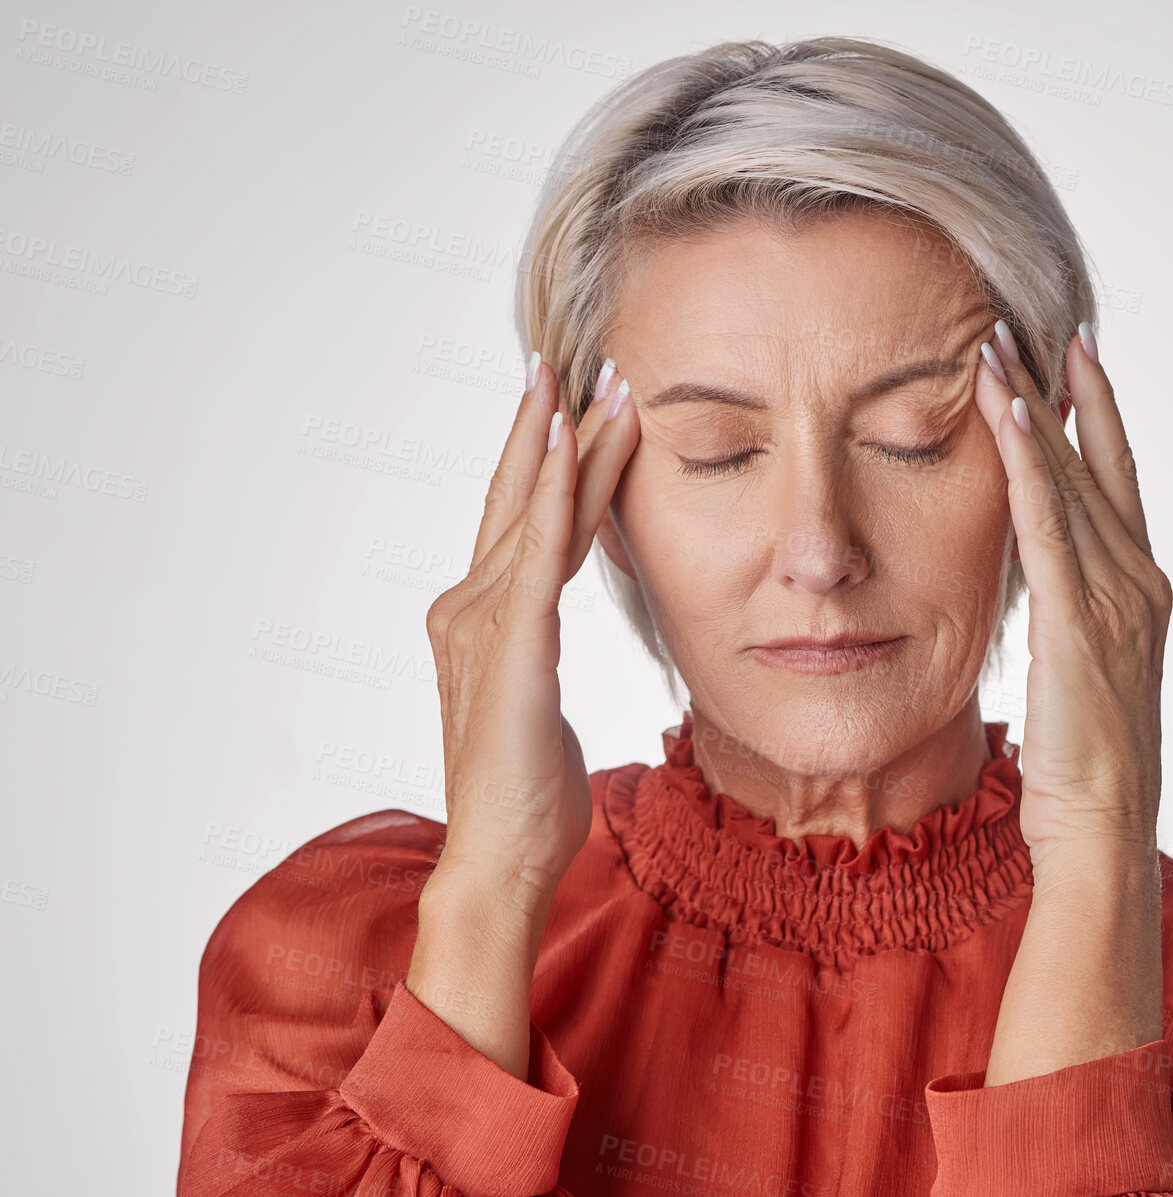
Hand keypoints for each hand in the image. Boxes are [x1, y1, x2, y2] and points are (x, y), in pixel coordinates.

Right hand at [423, 352, 640, 909]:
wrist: (502, 858)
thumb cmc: (527, 797)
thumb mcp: (537, 705)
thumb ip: (535, 657)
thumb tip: (545, 642)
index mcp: (479, 621)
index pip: (524, 523)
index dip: (550, 462)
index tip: (576, 405)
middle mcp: (468, 608)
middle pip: (520, 499)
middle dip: (551, 426)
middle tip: (583, 358)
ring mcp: (482, 622)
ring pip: (536, 512)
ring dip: (570, 442)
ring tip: (600, 379)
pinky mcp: (510, 644)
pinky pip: (537, 553)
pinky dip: (555, 493)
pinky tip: (570, 442)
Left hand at [974, 323, 1172, 869]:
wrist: (1103, 826)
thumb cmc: (1085, 765)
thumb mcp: (1080, 673)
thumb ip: (1068, 616)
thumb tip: (1040, 584)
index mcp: (1141, 591)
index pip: (1117, 482)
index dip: (1097, 416)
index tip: (1078, 357)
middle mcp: (1140, 581)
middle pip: (1096, 465)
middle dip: (1064, 392)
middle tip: (1037, 326)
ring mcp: (1117, 599)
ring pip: (1069, 481)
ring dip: (1031, 410)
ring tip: (999, 348)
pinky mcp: (1081, 621)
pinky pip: (1048, 523)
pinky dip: (1026, 464)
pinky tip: (1006, 415)